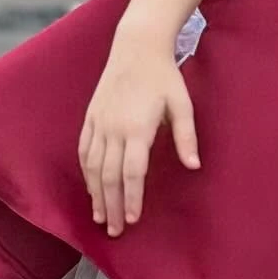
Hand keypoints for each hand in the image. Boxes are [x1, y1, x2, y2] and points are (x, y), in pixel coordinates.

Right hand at [78, 31, 200, 236]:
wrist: (137, 47)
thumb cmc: (165, 77)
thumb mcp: (183, 104)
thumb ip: (186, 136)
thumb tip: (194, 166)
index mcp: (137, 128)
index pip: (132, 172)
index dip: (131, 198)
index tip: (131, 219)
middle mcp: (114, 128)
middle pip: (109, 176)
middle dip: (110, 205)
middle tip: (113, 231)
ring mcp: (99, 122)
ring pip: (93, 166)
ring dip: (96, 194)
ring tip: (99, 217)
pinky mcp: (91, 116)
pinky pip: (84, 150)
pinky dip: (86, 172)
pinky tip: (90, 187)